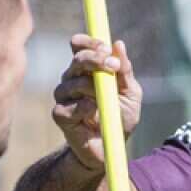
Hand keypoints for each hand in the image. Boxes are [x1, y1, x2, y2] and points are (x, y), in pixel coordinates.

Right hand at [52, 34, 143, 169]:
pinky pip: (72, 105)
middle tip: (112, 66)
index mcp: (87, 70)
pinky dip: (86, 108)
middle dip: (95, 60)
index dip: (90, 42)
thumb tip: (118, 45)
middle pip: (77, 60)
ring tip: (106, 101)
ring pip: (74, 82)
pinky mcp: (60, 115)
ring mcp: (64, 97)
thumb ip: (125, 72)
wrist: (111, 147)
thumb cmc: (119, 118)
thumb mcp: (130, 94)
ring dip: (94, 89)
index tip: (105, 48)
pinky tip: (95, 115)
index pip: (79, 46)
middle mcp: (72, 79)